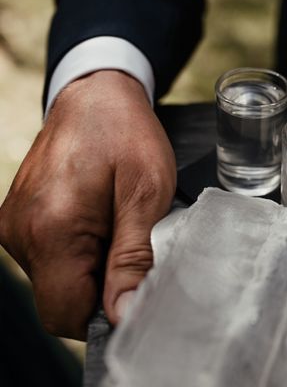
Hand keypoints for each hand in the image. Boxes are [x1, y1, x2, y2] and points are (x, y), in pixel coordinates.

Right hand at [0, 70, 175, 338]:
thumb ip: (133, 257)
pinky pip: (50, 258)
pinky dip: (79, 252)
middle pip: (61, 300)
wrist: (97, 96)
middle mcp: (21, 233)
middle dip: (103, 287)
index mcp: (50, 229)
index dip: (105, 313)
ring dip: (93, 267)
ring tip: (118, 224)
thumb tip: (123, 312)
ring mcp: (15, 226)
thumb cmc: (125, 135)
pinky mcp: (20, 219)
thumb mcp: (146, 194)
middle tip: (133, 246)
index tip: (136, 287)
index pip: (65, 314)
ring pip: (57, 280)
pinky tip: (102, 220)